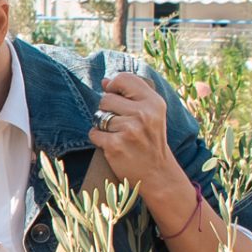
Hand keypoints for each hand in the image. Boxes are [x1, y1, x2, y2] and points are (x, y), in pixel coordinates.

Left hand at [88, 72, 174, 187]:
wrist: (157, 173)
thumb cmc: (150, 140)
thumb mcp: (151, 114)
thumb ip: (130, 95)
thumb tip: (105, 81)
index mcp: (154, 102)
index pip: (124, 79)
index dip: (114, 86)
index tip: (116, 96)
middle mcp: (143, 114)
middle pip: (106, 98)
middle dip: (107, 110)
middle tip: (120, 123)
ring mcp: (129, 130)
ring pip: (99, 116)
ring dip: (103, 126)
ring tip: (118, 135)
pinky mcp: (115, 145)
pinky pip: (94, 133)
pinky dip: (99, 139)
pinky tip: (112, 145)